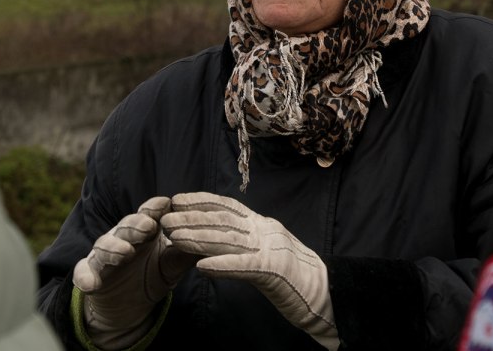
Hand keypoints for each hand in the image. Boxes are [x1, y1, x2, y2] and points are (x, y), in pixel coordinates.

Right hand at [73, 196, 196, 348]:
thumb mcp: (172, 266)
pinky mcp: (89, 275)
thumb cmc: (151, 274)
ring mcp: (104, 256)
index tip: (166, 203)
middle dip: (136, 225)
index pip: (149, 214)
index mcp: (143, 231)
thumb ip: (187, 252)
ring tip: (124, 252)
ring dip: (113, 247)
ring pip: (104, 246)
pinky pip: (83, 273)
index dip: (155, 208)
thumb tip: (214, 239)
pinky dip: (85, 277)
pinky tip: (90, 284)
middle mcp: (121, 238)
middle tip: (147, 226)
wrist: (127, 307)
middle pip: (126, 226)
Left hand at [162, 192, 338, 350]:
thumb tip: (213, 246)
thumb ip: (244, 246)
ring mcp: (272, 249)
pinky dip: (224, 265)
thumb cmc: (295, 279)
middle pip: (224, 221)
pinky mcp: (277, 271)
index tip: (177, 199)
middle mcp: (266, 231)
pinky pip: (246, 266)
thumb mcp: (266, 255)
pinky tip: (203, 266)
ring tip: (174, 238)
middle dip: (192, 218)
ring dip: (199, 238)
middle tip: (165, 219)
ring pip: (230, 240)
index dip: (202, 201)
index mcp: (263, 226)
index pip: (228, 208)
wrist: (326, 294)